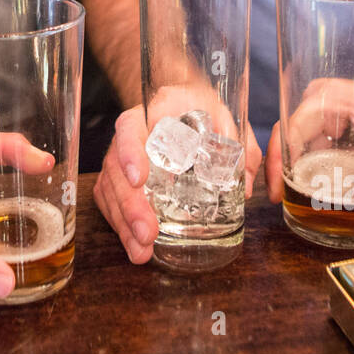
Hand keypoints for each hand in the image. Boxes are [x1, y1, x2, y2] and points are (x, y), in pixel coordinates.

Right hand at [92, 85, 260, 264]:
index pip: (131, 127)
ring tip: (142, 251)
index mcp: (154, 112)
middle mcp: (130, 134)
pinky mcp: (117, 176)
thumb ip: (239, 145)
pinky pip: (109, 201)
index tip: (140, 179)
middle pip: (117, 168)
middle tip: (148, 232)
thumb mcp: (225, 115)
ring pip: (110, 189)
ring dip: (124, 223)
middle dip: (131, 204)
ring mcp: (119, 156)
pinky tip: (136, 247)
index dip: (130, 152)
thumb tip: (244, 185)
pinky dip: (120, 226)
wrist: (179, 101)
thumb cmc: (201, 108)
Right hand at [266, 78, 353, 203]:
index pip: (293, 126)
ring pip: (292, 143)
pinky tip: (298, 190)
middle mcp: (317, 103)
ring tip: (283, 198)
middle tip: (276, 198)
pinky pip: (303, 148)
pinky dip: (300, 169)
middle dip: (277, 167)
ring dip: (287, 170)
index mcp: (330, 97)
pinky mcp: (321, 129)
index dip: (280, 156)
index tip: (278, 184)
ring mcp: (318, 116)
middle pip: (285, 135)